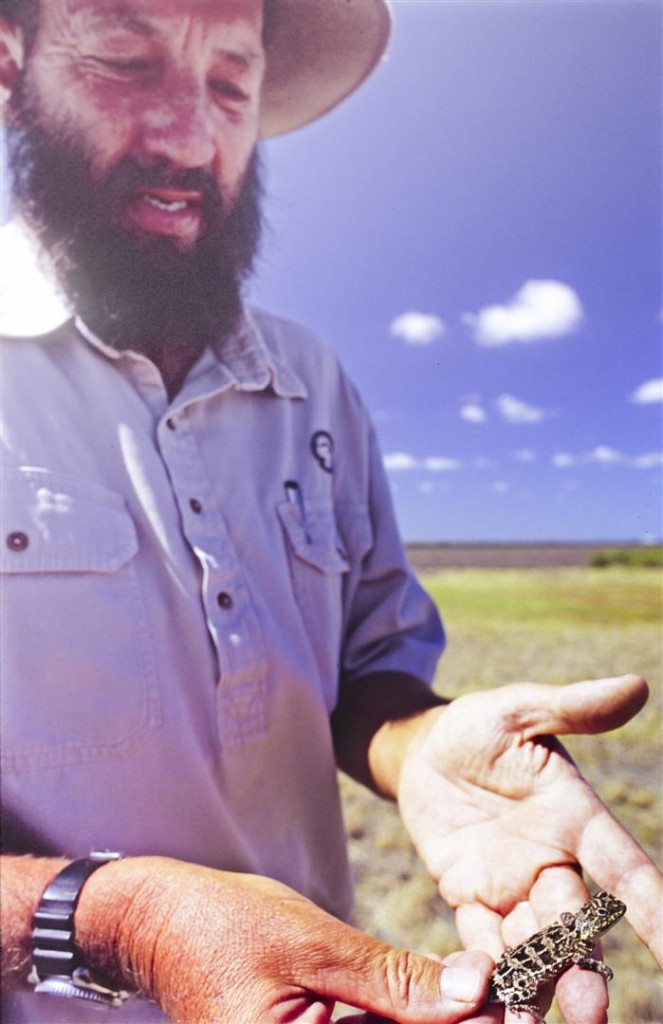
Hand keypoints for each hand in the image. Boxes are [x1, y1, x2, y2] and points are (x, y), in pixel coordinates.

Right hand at [84, 857, 493, 1023]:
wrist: (157, 922)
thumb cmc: (225, 926)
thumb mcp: (315, 945)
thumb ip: (394, 982)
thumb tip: (477, 993)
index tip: (516, 1012)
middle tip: (507, 1002)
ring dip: (436, 1023)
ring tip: (486, 998)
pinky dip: (400, 1021)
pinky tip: (437, 1003)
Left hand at [396, 674, 661, 1023]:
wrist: (423, 749)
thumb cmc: (480, 725)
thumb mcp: (520, 709)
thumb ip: (572, 706)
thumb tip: (636, 685)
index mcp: (576, 818)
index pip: (626, 870)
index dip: (655, 912)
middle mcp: (552, 861)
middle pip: (577, 924)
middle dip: (585, 967)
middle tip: (589, 1012)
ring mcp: (510, 885)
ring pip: (533, 947)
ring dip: (538, 987)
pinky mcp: (469, 898)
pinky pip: (481, 944)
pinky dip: (486, 976)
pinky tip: (486, 1008)